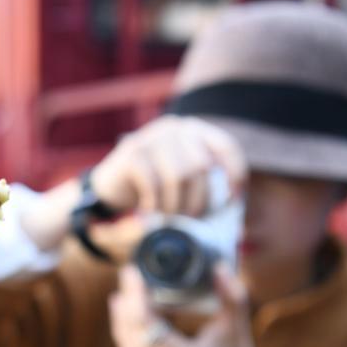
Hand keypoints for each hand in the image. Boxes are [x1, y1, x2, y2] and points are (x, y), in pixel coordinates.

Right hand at [91, 116, 246, 214]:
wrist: (110, 185)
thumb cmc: (155, 186)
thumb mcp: (182, 179)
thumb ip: (206, 184)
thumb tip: (236, 214)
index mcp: (192, 129)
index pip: (224, 146)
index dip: (234, 173)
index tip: (231, 200)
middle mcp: (173, 127)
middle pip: (201, 166)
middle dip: (199, 199)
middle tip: (193, 219)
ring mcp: (150, 137)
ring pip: (178, 176)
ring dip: (176, 205)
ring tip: (170, 218)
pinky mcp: (131, 152)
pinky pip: (153, 184)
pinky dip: (155, 205)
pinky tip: (150, 212)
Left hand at [108, 264, 256, 346]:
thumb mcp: (236, 328)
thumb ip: (233, 297)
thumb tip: (218, 267)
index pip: (146, 322)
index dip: (135, 295)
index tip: (131, 271)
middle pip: (130, 327)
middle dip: (128, 298)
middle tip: (129, 273)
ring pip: (123, 337)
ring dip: (123, 311)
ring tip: (127, 287)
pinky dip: (125, 327)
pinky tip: (124, 307)